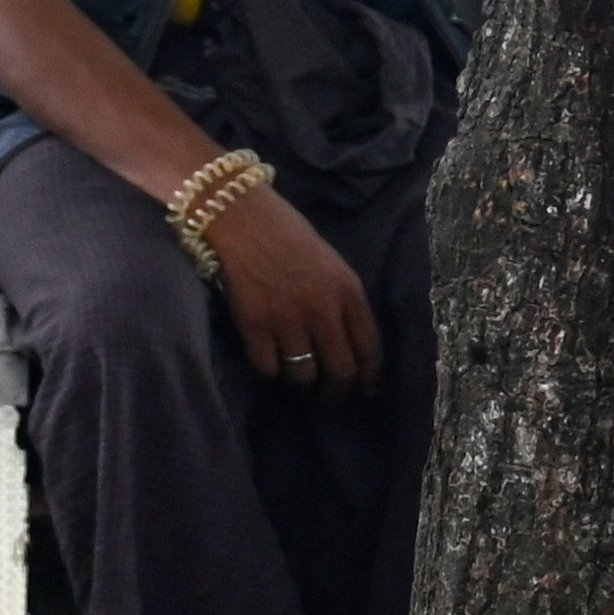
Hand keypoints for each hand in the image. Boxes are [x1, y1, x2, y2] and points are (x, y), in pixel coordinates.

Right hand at [213, 187, 384, 395]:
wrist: (243, 217)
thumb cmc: (290, 237)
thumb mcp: (333, 266)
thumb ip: (345, 305)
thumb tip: (355, 350)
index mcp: (349, 292)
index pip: (371, 349)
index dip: (370, 377)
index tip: (366, 390)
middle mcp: (323, 310)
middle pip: (341, 372)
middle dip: (337, 392)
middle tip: (329, 397)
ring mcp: (288, 319)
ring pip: (303, 376)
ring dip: (302, 385)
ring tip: (298, 380)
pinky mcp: (255, 325)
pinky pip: (268, 368)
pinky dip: (271, 371)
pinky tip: (271, 362)